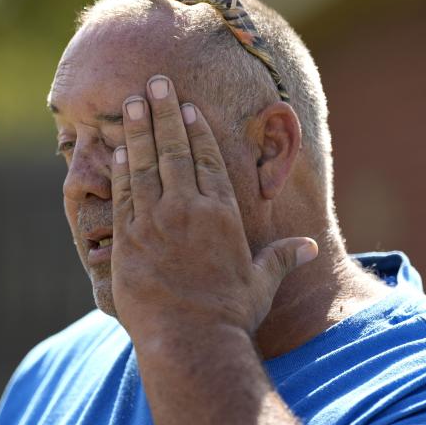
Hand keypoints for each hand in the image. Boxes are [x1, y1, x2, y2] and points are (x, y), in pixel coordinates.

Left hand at [109, 75, 316, 339]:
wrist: (190, 342)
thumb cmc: (230, 315)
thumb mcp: (262, 283)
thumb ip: (282, 259)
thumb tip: (308, 248)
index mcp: (221, 214)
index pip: (207, 160)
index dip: (196, 129)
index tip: (188, 105)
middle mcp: (187, 209)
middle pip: (174, 150)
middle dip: (164, 113)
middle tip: (154, 82)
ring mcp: (154, 222)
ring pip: (144, 165)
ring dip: (137, 131)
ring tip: (129, 102)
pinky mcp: (127, 240)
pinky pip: (123, 195)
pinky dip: (120, 170)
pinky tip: (117, 150)